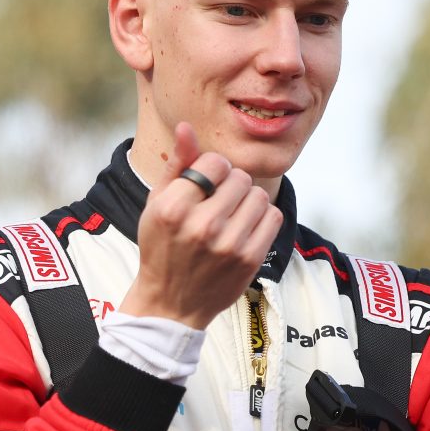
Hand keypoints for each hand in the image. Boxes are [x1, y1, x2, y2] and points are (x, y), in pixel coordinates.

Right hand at [120, 123, 283, 329]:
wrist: (171, 303)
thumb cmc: (161, 247)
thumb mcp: (156, 204)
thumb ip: (176, 165)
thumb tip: (186, 127)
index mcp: (173, 208)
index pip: (214, 163)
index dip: (212, 169)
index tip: (205, 184)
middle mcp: (201, 225)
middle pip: (240, 177)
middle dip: (231, 184)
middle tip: (217, 202)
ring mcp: (228, 244)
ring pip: (259, 195)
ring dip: (248, 201)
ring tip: (231, 215)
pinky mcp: (250, 259)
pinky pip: (273, 217)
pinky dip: (261, 218)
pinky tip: (243, 228)